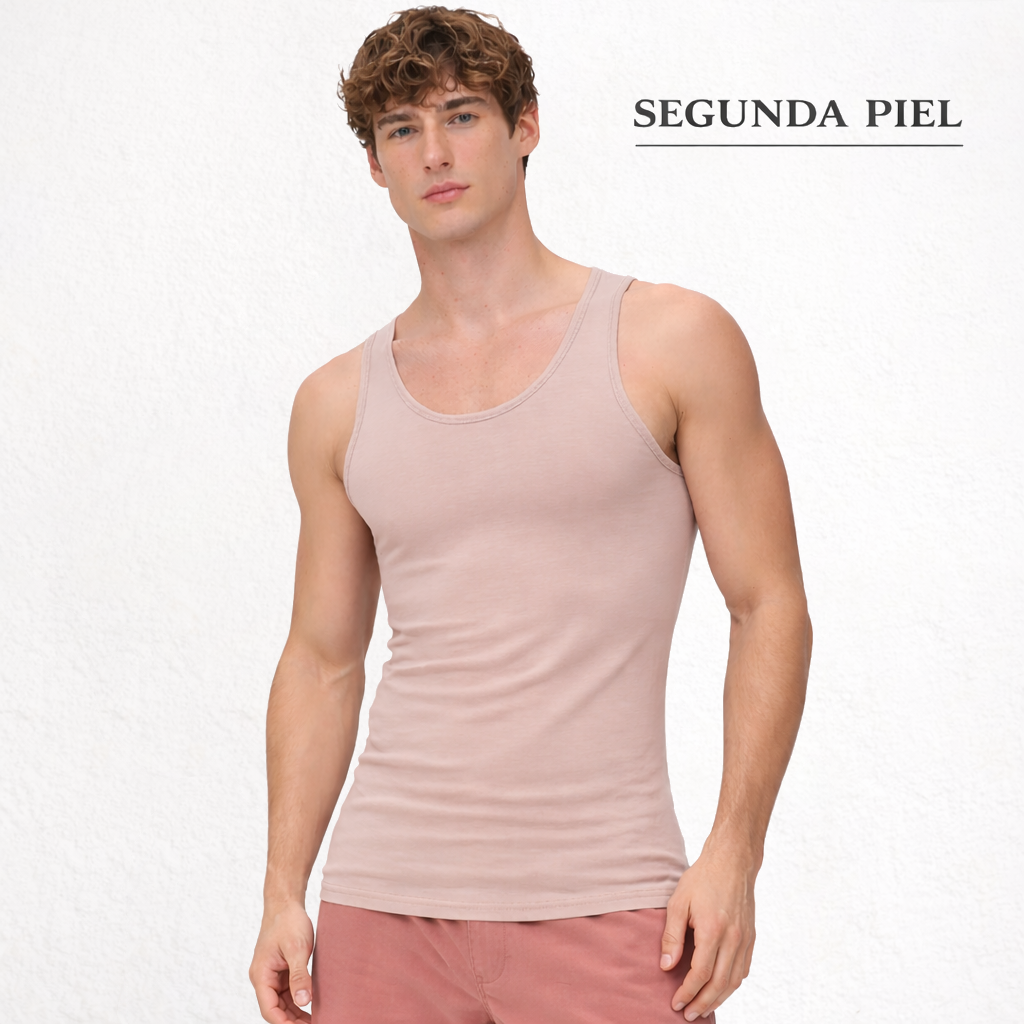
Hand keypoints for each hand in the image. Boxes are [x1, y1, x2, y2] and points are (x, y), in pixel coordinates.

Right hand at [249, 900, 314, 1022]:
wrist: (286, 903)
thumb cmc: (289, 922)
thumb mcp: (297, 949)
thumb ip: (299, 976)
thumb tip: (304, 1001)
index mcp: (261, 975)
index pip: (269, 1010)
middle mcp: (263, 978)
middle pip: (275, 1010)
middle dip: (292, 1021)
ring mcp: (271, 975)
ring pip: (282, 1003)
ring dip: (296, 1013)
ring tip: (317, 1020)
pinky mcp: (280, 971)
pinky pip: (287, 992)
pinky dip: (298, 1001)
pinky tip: (312, 1007)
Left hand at [659, 842, 756, 1019]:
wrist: (732, 862)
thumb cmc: (701, 879)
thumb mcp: (678, 902)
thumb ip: (672, 936)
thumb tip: (666, 966)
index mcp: (712, 930)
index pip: (700, 973)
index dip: (687, 992)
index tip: (675, 1003)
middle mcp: (733, 939)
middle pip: (719, 984)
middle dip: (702, 1003)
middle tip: (687, 1014)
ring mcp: (745, 939)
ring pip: (734, 981)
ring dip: (718, 999)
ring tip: (703, 1008)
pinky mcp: (752, 938)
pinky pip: (743, 970)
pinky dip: (732, 985)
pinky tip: (720, 989)